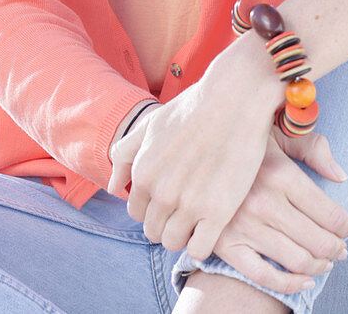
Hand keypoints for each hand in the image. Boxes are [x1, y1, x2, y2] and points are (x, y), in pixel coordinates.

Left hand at [108, 57, 280, 260]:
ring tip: (199, 216)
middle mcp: (161, 193)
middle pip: (154, 231)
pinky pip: (199, 249)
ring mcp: (189, 205)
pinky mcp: (218, 212)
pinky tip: (211, 225)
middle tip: (187, 206)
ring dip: (184, 234)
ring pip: (174, 242)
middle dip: (167, 221)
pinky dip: (202, 243)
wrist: (235, 97)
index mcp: (143, 174)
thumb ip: (126, 155)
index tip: (171, 198)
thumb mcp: (151, 124)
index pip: (137, 212)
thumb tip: (112, 187)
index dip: (153, 207)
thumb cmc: (195, 107)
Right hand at [211, 129, 347, 295]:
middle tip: (342, 248)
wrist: (196, 152)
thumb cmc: (245, 141)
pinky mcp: (226, 245)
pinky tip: (305, 281)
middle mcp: (264, 203)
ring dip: (319, 266)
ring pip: (296, 260)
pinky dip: (291, 285)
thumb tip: (342, 177)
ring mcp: (244, 227)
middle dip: (336, 248)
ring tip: (326, 262)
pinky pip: (265, 277)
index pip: (327, 212)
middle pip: (316, 239)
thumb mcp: (280, 132)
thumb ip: (314, 148)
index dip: (345, 224)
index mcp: (280, 174)